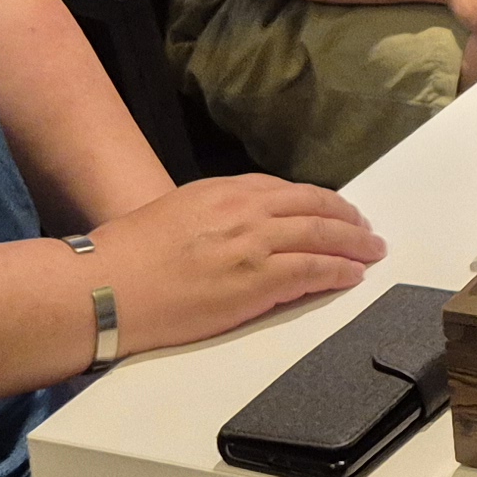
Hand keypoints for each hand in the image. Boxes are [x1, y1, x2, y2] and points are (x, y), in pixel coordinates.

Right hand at [81, 174, 384, 352]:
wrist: (104, 287)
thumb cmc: (124, 259)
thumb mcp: (172, 216)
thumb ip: (211, 217)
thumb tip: (234, 232)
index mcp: (221, 191)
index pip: (284, 190)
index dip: (315, 201)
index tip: (331, 210)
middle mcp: (243, 210)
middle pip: (312, 206)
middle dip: (345, 218)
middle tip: (365, 229)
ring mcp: (253, 244)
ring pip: (321, 235)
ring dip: (353, 244)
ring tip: (372, 252)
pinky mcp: (257, 281)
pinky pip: (313, 270)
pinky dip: (339, 271)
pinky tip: (353, 275)